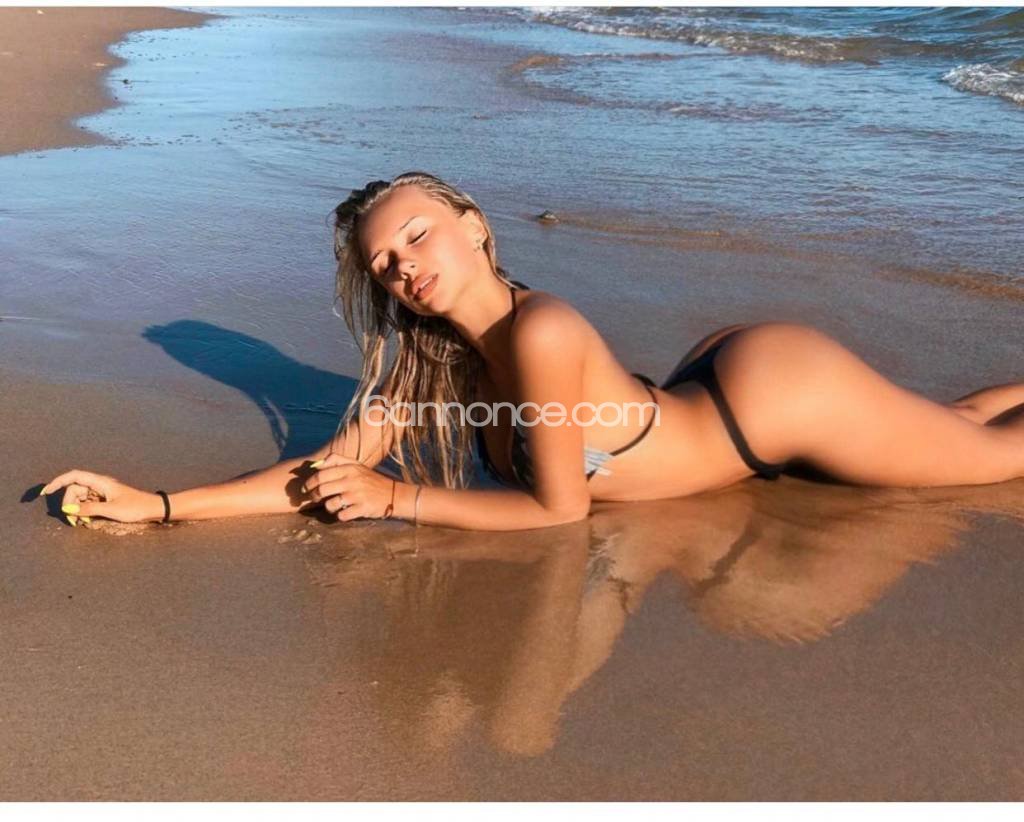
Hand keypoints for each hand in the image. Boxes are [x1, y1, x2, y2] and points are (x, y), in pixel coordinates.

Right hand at [39, 469, 161, 525]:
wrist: (154, 509)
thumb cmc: (135, 508)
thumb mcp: (110, 510)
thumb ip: (88, 509)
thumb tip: (68, 508)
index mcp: (101, 482)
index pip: (74, 476)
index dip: (58, 482)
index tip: (46, 493)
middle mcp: (100, 484)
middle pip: (75, 489)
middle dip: (70, 503)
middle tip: (74, 520)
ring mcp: (103, 492)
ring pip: (81, 497)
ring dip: (77, 509)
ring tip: (83, 523)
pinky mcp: (106, 499)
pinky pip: (89, 503)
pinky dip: (85, 511)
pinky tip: (88, 521)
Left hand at [303, 453, 397, 521]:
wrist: (394, 494)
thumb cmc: (371, 480)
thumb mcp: (357, 465)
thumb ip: (337, 460)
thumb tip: (317, 464)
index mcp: (349, 469)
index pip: (321, 474)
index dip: (309, 483)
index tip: (306, 488)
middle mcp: (352, 480)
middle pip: (322, 490)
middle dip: (313, 496)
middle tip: (313, 499)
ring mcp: (357, 495)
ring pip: (330, 504)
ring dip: (327, 507)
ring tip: (331, 506)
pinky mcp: (362, 508)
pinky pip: (341, 516)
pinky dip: (340, 516)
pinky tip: (344, 513)